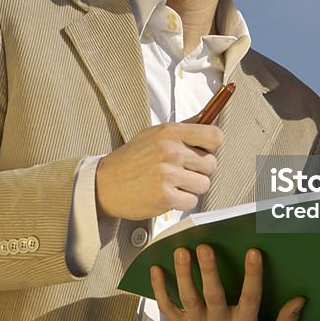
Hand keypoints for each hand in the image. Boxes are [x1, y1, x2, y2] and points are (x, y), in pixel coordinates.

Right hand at [95, 122, 221, 220]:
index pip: (214, 137)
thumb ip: (182, 130)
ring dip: (190, 188)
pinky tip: (167, 195)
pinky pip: (192, 202)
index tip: (202, 152)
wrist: (104, 184)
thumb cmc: (131, 160)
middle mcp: (171, 151)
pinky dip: (181, 202)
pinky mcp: (165, 196)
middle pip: (211, 164)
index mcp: (170, 132)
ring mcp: (168, 174)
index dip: (211, 147)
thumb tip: (210, 118)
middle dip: (199, 171)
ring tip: (172, 184)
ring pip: (203, 185)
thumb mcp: (154, 135)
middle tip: (181, 172)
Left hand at [150, 244, 304, 320]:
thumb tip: (299, 300)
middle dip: (208, 271)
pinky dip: (159, 290)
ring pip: (188, 298)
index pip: (250, 299)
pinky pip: (168, 308)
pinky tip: (156, 269)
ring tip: (181, 251)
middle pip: (212, 296)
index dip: (252, 276)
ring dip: (183, 274)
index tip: (253, 253)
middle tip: (205, 248)